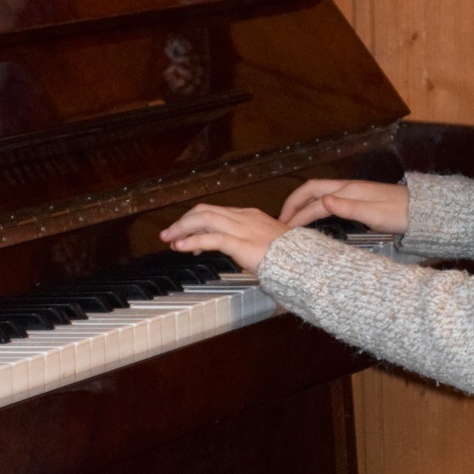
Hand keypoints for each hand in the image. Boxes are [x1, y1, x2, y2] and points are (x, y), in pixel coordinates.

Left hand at [159, 204, 284, 273]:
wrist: (305, 262)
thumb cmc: (291, 257)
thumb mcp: (267, 246)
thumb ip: (249, 246)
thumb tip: (238, 253)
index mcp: (250, 216)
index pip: (216, 212)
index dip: (196, 222)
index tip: (185, 235)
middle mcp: (244, 217)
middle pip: (205, 211)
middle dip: (183, 221)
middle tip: (168, 233)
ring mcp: (242, 228)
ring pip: (203, 219)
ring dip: (182, 228)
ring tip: (169, 239)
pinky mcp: (241, 243)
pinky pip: (210, 239)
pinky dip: (192, 241)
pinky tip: (181, 247)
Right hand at [279, 177, 408, 235]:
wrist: (422, 211)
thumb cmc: (400, 214)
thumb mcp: (375, 214)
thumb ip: (348, 208)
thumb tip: (322, 202)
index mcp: (349, 191)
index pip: (315, 201)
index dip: (298, 213)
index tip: (284, 228)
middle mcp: (347, 188)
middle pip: (311, 189)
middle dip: (293, 203)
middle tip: (280, 220)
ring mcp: (352, 192)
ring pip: (319, 193)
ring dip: (302, 204)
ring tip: (291, 219)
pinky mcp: (358, 198)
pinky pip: (328, 199)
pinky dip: (314, 206)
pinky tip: (314, 217)